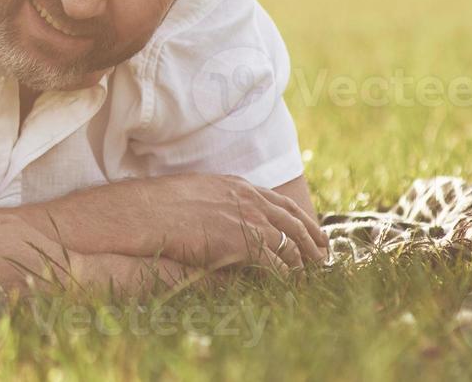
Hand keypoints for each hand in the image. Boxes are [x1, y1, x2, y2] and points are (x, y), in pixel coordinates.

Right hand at [128, 174, 328, 269]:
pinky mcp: (245, 244)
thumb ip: (219, 198)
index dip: (300, 219)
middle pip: (294, 223)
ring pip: (291, 245)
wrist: (148, 212)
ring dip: (304, 261)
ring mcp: (250, 221)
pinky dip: (287, 276)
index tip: (311, 231)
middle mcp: (250, 201)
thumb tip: (223, 212)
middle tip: (323, 256)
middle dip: (313, 241)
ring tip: (310, 275)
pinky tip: (289, 285)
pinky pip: (277, 265)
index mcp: (239, 186)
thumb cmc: (161, 204)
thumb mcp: (197, 191)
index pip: (282, 203)